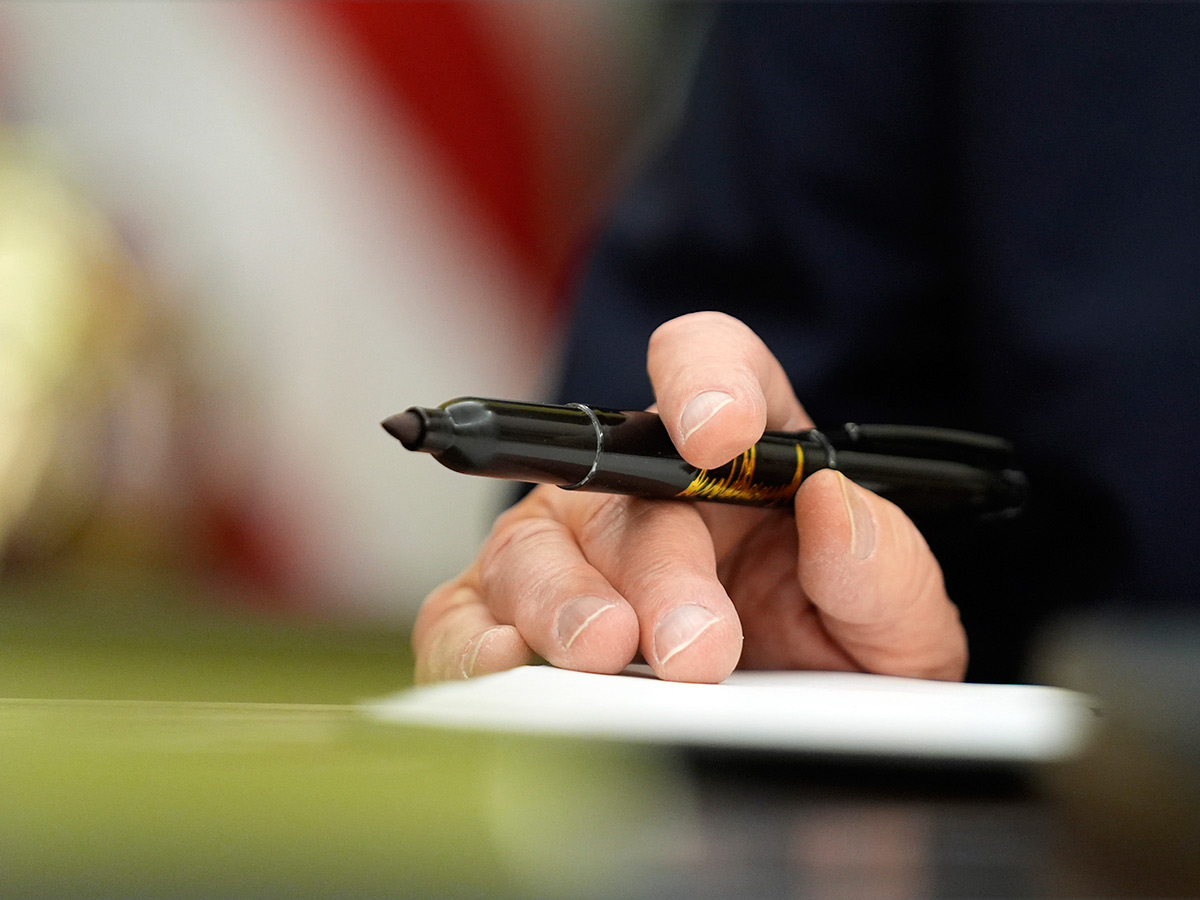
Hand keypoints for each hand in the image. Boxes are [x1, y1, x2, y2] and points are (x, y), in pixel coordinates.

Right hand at [411, 311, 965, 683]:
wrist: (794, 735)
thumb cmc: (836, 656)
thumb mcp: (897, 625)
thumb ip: (883, 566)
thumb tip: (831, 506)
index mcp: (739, 457)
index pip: (710, 363)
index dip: (706, 379)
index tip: (720, 434)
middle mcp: (640, 491)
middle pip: (619, 484)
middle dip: (659, 566)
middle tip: (695, 642)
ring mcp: (567, 551)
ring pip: (533, 548)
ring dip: (565, 602)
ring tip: (606, 653)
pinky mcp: (506, 616)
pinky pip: (463, 615)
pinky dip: (473, 639)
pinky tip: (508, 661)